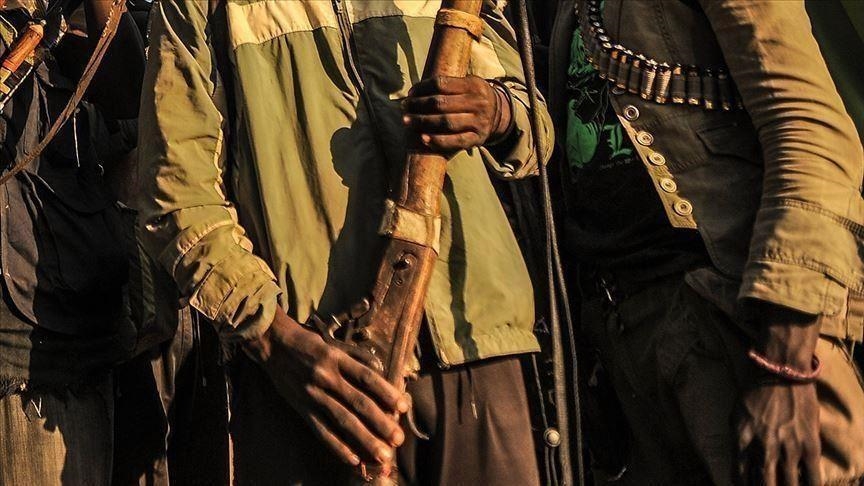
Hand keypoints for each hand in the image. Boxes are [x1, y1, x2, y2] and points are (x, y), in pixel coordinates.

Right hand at [243, 308, 408, 469]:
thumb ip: (357, 356)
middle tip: (398, 439)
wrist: (272, 344)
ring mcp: (313, 395)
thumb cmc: (308, 342)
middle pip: (358, 403)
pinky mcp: (302, 408)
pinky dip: (337, 446)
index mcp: (337, 359)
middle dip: (381, 423)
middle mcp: (326, 377)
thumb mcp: (333, 343)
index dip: (387, 392)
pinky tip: (353, 459)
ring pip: (343, 421)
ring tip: (382, 454)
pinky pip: (322, 431)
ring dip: (364, 439)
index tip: (404, 407)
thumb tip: (380, 369)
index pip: (367, 378)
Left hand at [401, 75, 511, 151]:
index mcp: (473, 85)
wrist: (499, 115)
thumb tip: (416, 91)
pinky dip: (438, 141)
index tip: (410, 93)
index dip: (422, 88)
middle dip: (419, 105)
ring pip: (446, 122)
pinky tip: (424, 138)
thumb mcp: (468, 84)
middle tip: (404, 107)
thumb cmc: (474, 98)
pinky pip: (455, 141)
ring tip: (407, 121)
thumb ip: (449, 85)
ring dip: (423, 122)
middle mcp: (478, 103)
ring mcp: (479, 122)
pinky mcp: (477, 138)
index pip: (442, 84)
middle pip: (441, 103)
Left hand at [736, 304, 821, 485]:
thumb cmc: (754, 392)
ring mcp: (788, 446)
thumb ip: (737, 441)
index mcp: (741, 440)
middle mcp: (763, 446)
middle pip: (764, 483)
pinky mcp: (809, 444)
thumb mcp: (736, 416)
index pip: (739, 476)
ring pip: (789, 484)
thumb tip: (740, 464)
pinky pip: (812, 476)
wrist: (780, 371)